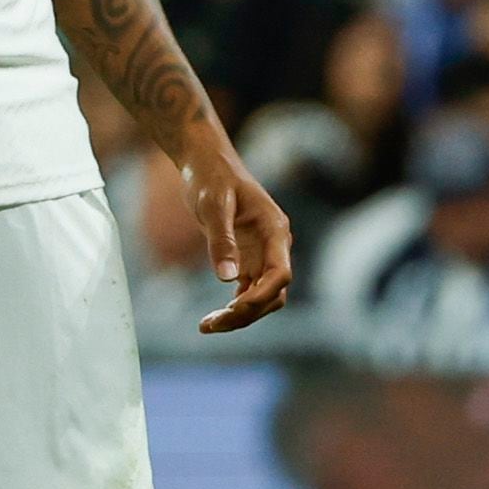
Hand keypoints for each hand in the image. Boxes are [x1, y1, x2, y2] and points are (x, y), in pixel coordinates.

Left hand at [181, 142, 293, 333]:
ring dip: (241, 314)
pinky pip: (249, 290)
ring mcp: (263, 254)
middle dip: (247, 312)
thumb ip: (221, 240)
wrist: (207, 163)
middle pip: (273, 292)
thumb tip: (226, 278)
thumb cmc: (211, 177)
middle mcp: (275, 246)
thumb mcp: (212, 204)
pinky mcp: (248, 258)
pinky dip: (235, 306)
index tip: (234, 307)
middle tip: (211, 324)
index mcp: (275, 230)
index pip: (281, 274)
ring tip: (208, 325)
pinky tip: (215, 318)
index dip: (262, 295)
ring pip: (263, 296)